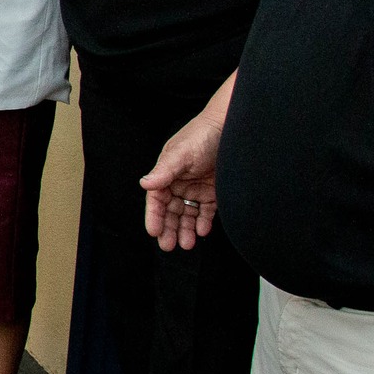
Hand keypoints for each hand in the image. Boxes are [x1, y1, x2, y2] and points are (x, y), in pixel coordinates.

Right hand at [142, 104, 222, 250]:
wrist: (229, 128)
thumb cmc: (201, 136)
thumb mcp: (180, 154)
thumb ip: (163, 171)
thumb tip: (144, 184)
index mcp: (166, 174)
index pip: (156, 200)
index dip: (154, 216)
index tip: (154, 232)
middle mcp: (179, 183)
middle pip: (171, 211)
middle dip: (169, 229)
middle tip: (169, 246)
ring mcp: (196, 188)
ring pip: (188, 214)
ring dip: (186, 229)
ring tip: (187, 245)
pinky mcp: (213, 192)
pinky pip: (206, 211)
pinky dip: (204, 222)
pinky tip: (203, 231)